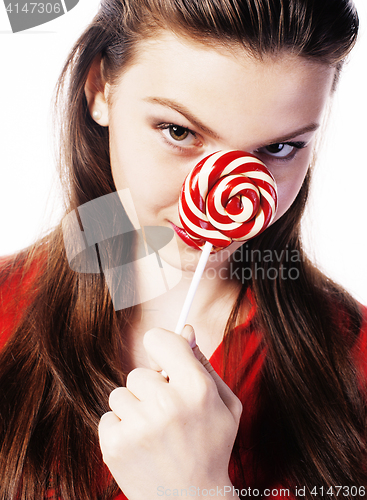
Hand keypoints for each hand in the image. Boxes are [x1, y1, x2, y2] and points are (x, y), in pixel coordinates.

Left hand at [98, 326, 241, 498]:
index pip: (160, 340)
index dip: (160, 347)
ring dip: (134, 410)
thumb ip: (204, 363)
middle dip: (150, 390)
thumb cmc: (211, 449)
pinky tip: (141, 446)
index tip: (163, 359)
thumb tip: (185, 330)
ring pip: (120, 394)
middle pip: (139, 373)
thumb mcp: (224, 405)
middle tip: (167, 415)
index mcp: (196, 389)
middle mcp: (167, 404)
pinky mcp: (115, 445)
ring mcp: (139, 426)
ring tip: (154, 433)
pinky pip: (108, 417)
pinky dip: (121, 430)